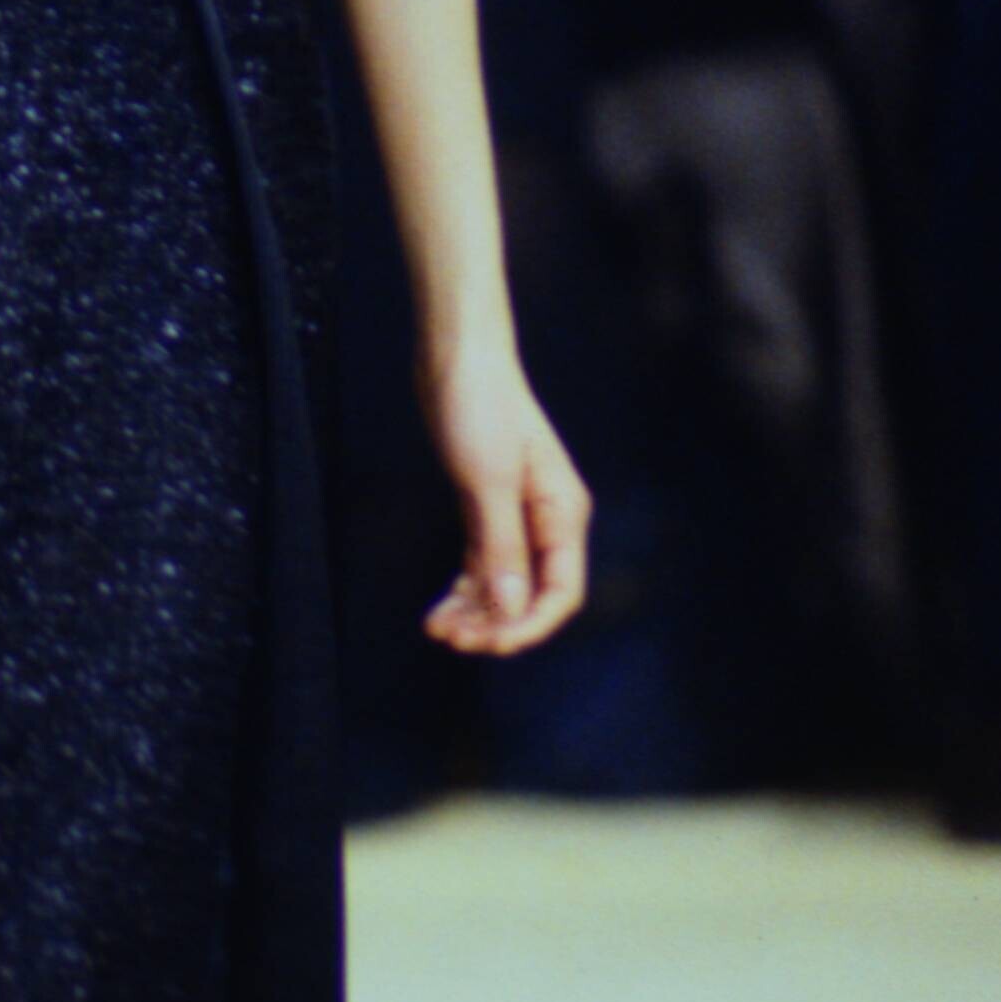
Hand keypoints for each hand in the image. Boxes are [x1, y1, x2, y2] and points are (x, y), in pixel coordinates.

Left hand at [420, 333, 589, 655]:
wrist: (457, 356)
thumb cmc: (478, 407)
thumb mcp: (489, 480)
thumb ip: (502, 546)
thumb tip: (514, 607)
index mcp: (562, 514)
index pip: (561, 592)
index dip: (529, 626)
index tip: (489, 644)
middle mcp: (546, 521)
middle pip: (531, 596)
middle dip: (496, 624)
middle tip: (452, 639)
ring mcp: (516, 516)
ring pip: (504, 586)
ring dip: (476, 613)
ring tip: (438, 629)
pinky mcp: (486, 508)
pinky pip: (483, 566)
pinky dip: (464, 591)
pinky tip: (439, 609)